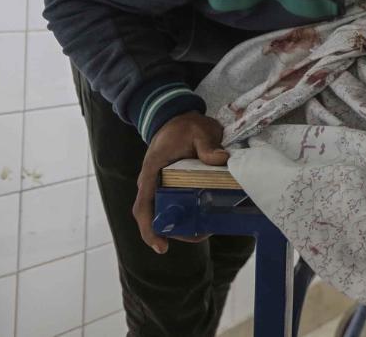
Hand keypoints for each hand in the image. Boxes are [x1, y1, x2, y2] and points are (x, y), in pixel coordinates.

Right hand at [133, 111, 229, 253]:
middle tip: (200, 235)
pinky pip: (173, 204)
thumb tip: (221, 159)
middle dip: (175, 230)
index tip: (161, 246)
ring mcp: (159, 185)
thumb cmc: (184, 126)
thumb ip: (207, 145)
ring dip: (182, 224)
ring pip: (165, 212)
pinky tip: (203, 218)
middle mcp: (151, 183)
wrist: (177, 118)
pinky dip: (186, 214)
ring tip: (206, 229)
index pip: (144, 205)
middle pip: (155, 215)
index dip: (150, 228)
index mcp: (152, 171)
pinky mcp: (169, 185)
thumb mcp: (199, 131)